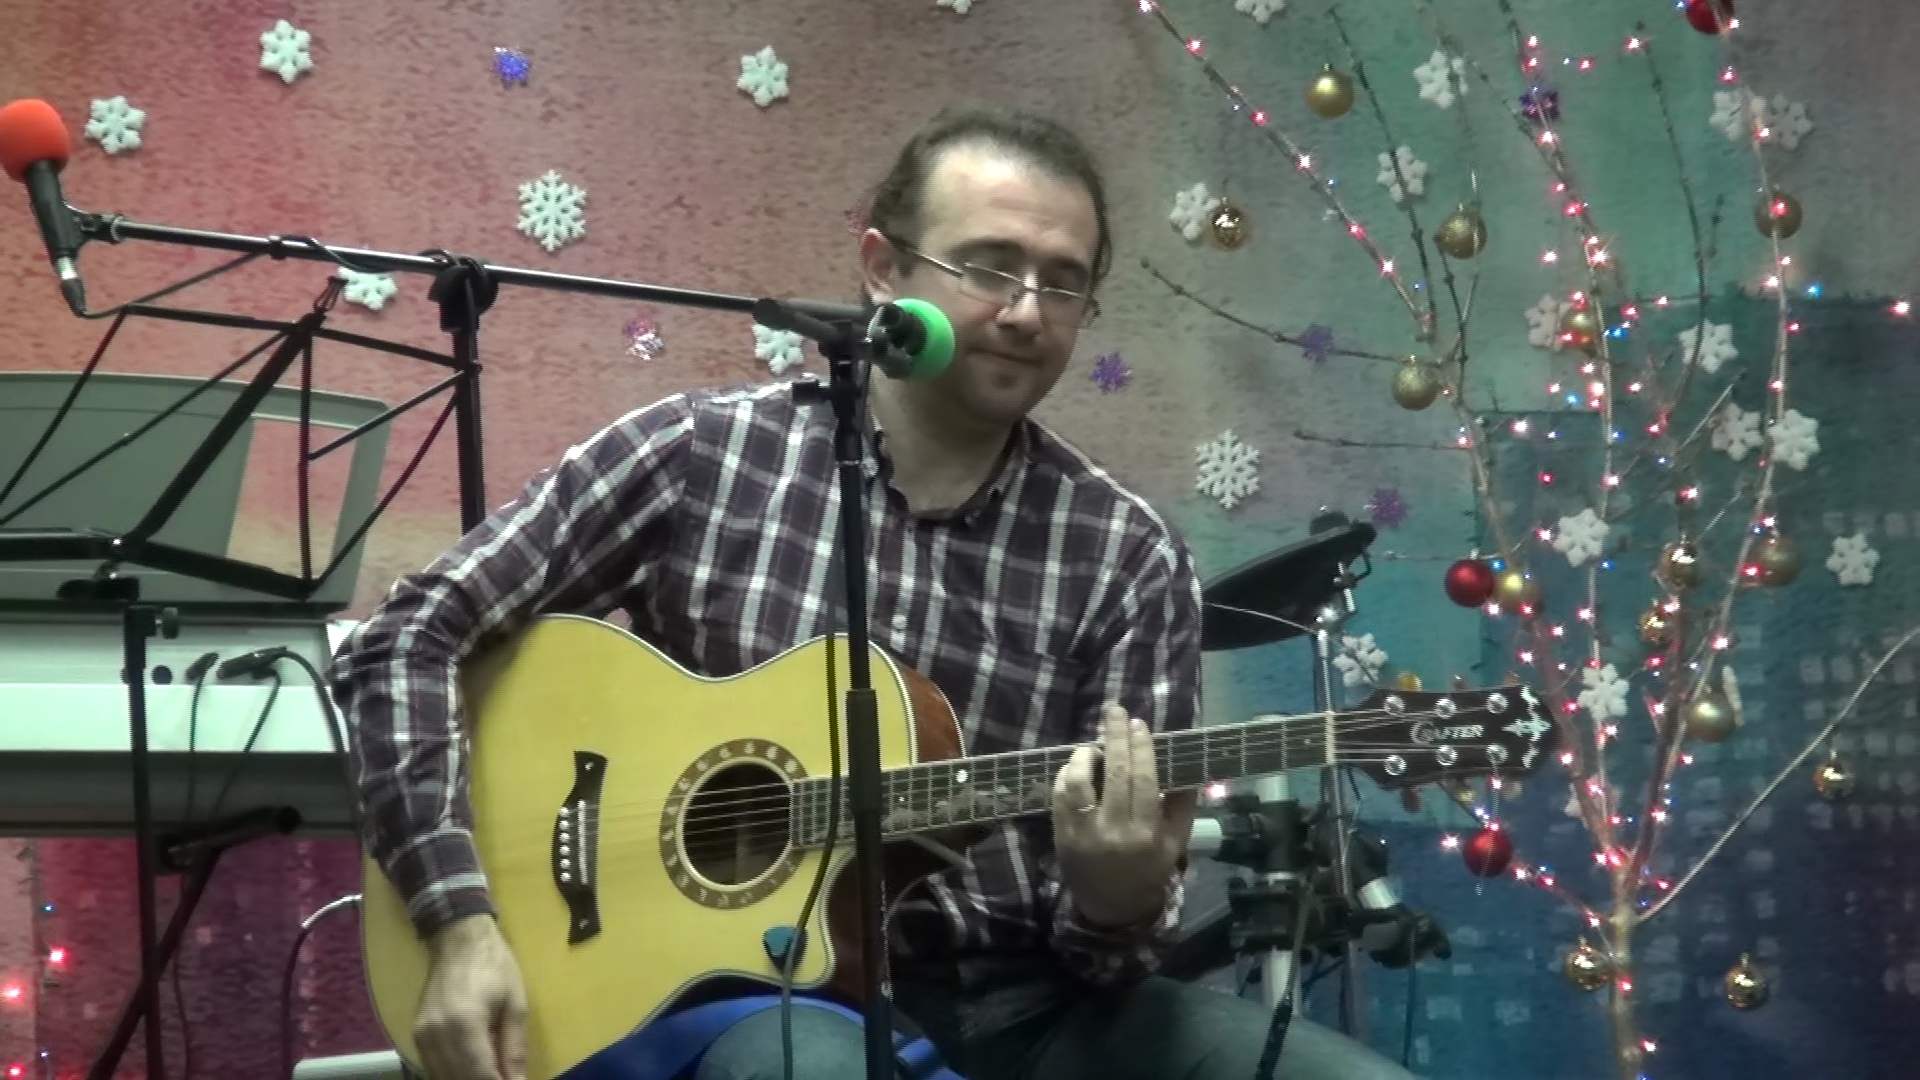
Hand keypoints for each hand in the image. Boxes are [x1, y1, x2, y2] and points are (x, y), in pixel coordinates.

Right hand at [415, 914, 530, 1079]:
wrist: (458, 940)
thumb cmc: (495, 967)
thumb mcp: (516, 1005)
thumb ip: (514, 1048)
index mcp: (465, 1025)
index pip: (480, 1076)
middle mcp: (436, 1036)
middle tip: (505, 1077)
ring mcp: (421, 1037)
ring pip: (442, 1078)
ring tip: (492, 1072)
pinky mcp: (416, 1036)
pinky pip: (433, 1068)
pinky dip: (453, 1074)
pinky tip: (472, 1070)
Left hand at [1050, 704, 1197, 927]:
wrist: (1112, 907)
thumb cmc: (1149, 870)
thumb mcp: (1175, 844)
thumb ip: (1183, 806)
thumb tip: (1187, 766)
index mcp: (1147, 834)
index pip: (1144, 780)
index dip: (1141, 748)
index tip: (1140, 725)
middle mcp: (1114, 832)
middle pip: (1114, 774)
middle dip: (1114, 737)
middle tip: (1115, 712)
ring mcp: (1083, 833)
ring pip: (1079, 783)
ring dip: (1084, 756)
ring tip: (1092, 744)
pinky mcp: (1061, 835)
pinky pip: (1059, 797)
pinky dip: (1067, 775)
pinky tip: (1076, 765)